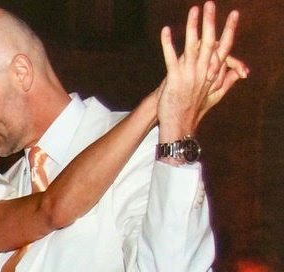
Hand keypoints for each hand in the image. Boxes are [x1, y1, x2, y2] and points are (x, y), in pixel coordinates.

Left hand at [158, 3, 247, 140]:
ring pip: (192, 46)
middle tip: (210, 4)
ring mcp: (189, 75)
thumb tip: (239, 73)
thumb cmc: (195, 110)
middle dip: (210, 22)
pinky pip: (171, 58)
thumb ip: (227, 82)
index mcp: (213, 73)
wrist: (179, 126)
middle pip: (210, 42)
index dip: (229, 30)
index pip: (224, 47)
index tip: (234, 14)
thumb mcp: (215, 97)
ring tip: (193, 10)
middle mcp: (203, 72)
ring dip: (192, 27)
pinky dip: (168, 44)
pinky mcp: (174, 79)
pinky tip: (165, 30)